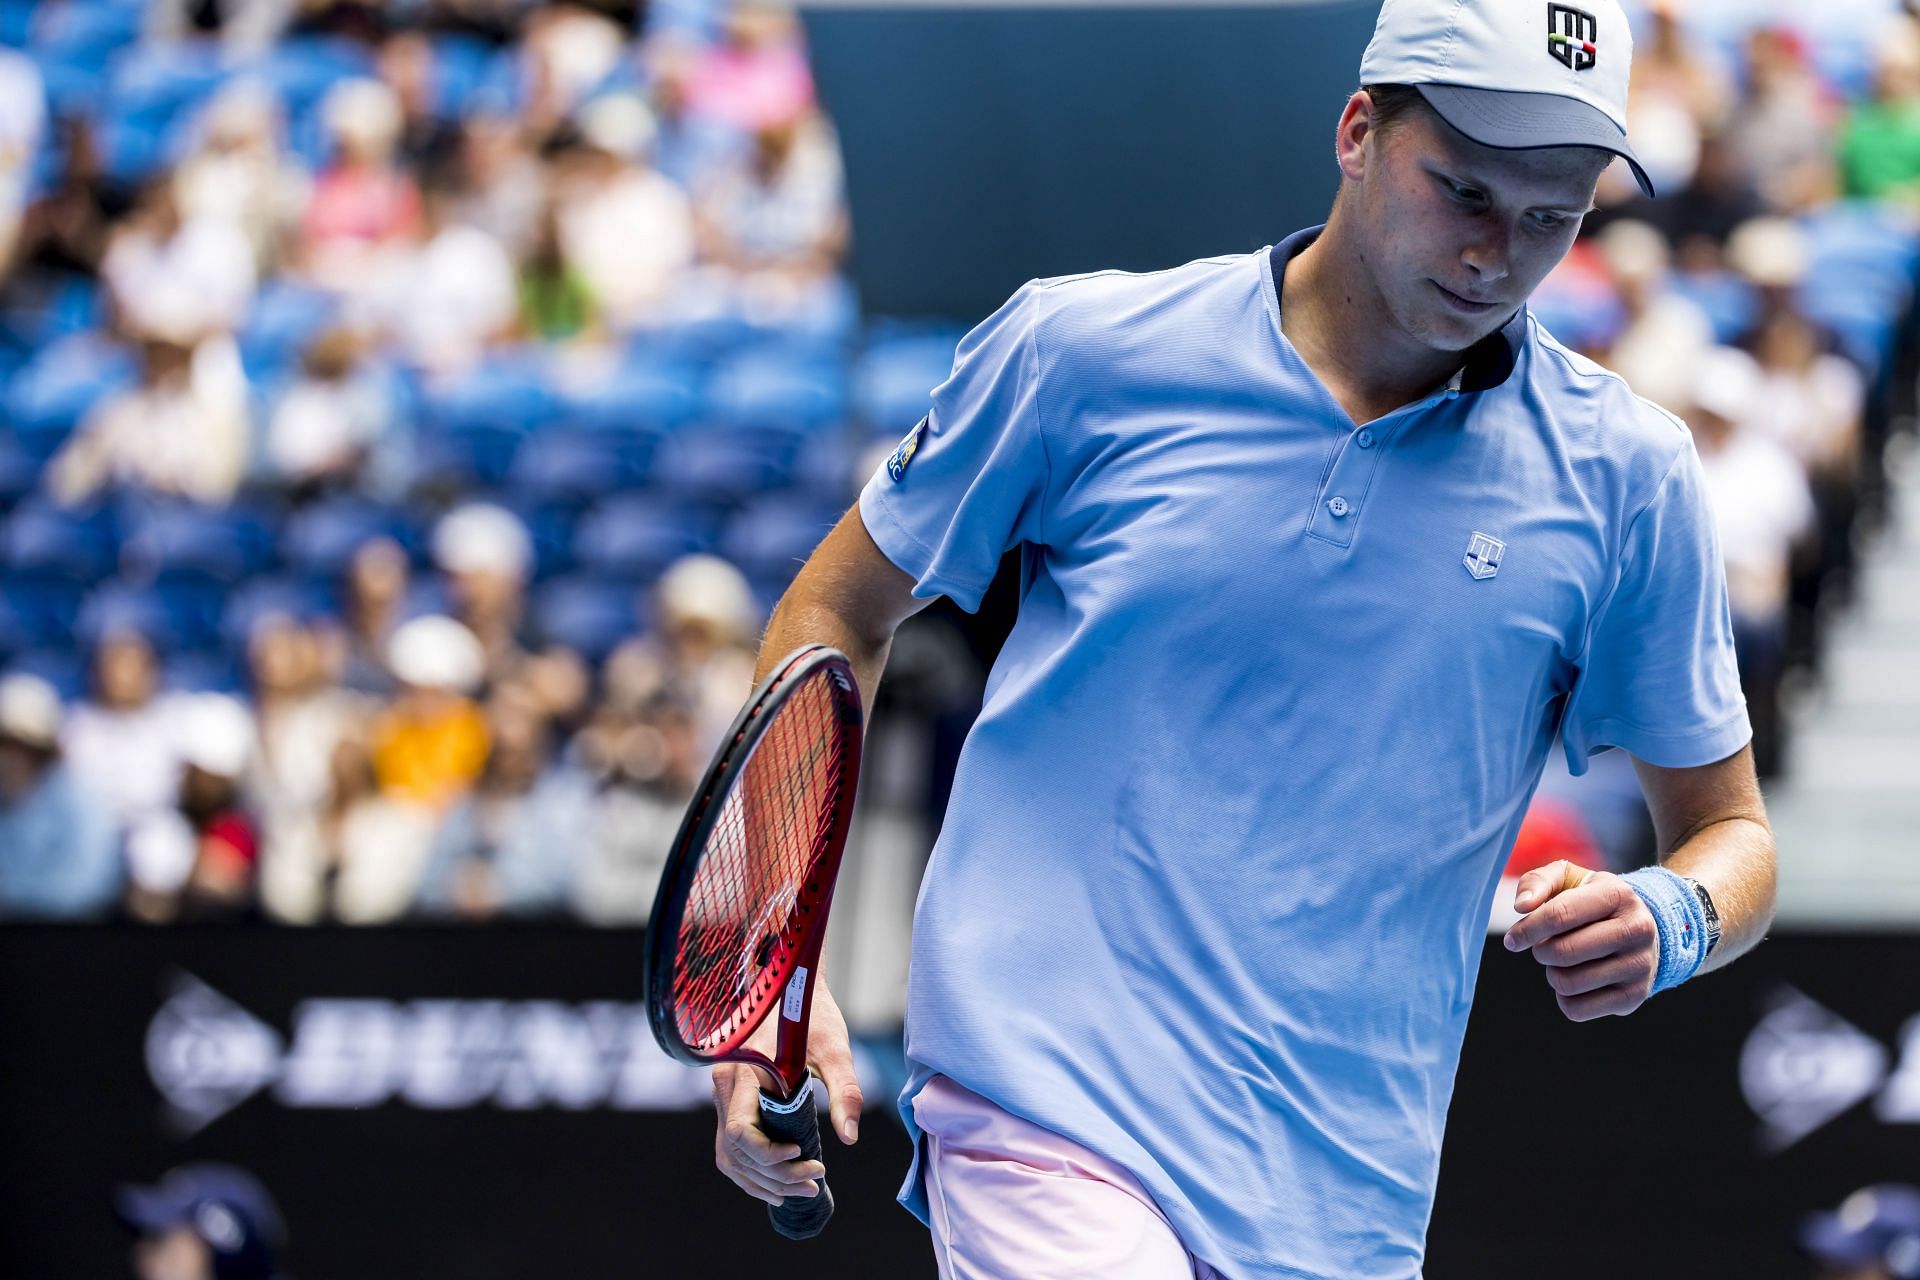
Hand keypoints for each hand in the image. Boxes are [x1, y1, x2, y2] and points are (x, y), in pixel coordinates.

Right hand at [711, 980, 863, 1206]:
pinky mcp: (732, 1100)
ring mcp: (724, 1095)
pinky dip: (751, 1169)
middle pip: (736, 1151)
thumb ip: (844, 1090)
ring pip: (730, 1155)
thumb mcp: (834, 1049)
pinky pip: (731, 1146)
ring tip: (801, 1190)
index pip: (740, 1133)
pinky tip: (779, 1181)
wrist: (790, 988)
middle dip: (774, 1176)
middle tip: (814, 1183)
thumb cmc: (812, 1016)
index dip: (768, 1156)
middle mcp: (725, 1086)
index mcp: (743, 1073)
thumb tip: (849, 1137)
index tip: (803, 1158)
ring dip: (762, 1180)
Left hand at [1502, 860, 1658, 1021]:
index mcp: (1618, 894)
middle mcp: (1636, 929)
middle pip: (1563, 952)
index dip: (1527, 930)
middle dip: (1541, 952)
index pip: (1560, 915)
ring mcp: (1640, 965)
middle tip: (1544, 947)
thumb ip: (1537, 882)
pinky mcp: (1635, 996)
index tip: (1512, 940)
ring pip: (1568, 983)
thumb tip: (1522, 906)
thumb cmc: (1590, 901)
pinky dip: (1564, 998)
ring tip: (1563, 962)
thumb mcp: (1568, 879)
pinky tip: (1575, 980)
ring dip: (1553, 974)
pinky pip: (1577, 1010)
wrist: (1640, 928)